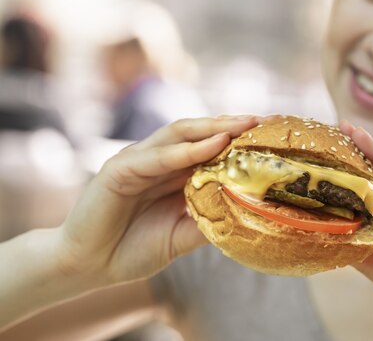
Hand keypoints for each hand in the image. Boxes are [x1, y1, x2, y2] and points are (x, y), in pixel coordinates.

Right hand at [56, 116, 258, 284]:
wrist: (90, 266)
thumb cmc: (135, 249)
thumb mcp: (182, 234)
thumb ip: (209, 219)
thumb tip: (248, 211)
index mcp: (172, 172)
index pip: (207, 145)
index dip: (236, 138)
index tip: (268, 135)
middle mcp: (157, 160)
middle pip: (197, 132)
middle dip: (229, 124)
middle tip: (262, 121)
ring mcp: (137, 161)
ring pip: (178, 135)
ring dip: (211, 129)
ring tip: (242, 126)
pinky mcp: (118, 170)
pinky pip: (156, 157)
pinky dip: (185, 150)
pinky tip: (212, 145)